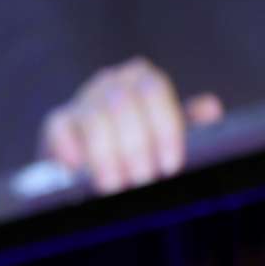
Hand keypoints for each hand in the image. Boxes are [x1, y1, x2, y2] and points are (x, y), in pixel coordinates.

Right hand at [41, 56, 223, 193]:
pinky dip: (68, 149)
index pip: (154, 91)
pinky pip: (59, 129)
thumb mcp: (169, 133)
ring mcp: (81, 101)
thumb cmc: (142, 146)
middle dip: (134, 147)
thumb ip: (189, 122)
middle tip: (141, 181)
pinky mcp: (56, 122)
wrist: (99, 161)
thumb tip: (209, 109)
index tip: (169, 166)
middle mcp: (110, 82)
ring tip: (114, 186)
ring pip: (94, 120)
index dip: (164, 130)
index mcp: (142, 79)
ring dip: (105, 156)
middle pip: (123, 104)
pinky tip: (78, 170)